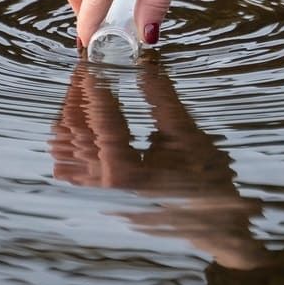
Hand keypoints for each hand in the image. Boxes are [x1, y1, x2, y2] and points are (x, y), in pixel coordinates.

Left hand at [49, 58, 266, 268]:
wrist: (216, 224)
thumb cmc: (207, 180)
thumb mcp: (186, 132)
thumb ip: (159, 95)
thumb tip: (144, 60)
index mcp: (126, 174)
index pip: (101, 121)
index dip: (94, 87)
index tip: (91, 62)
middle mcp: (105, 189)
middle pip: (76, 135)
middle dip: (79, 98)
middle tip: (86, 69)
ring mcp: (101, 197)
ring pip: (67, 152)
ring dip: (72, 119)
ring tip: (84, 92)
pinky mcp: (103, 200)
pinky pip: (71, 171)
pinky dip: (71, 144)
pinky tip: (84, 124)